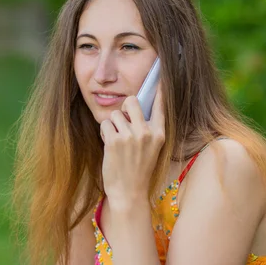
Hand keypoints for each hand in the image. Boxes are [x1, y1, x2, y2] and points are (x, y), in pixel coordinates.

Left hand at [100, 86, 165, 206]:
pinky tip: (110, 146)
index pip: (160, 105)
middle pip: (132, 101)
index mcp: (159, 133)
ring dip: (112, 125)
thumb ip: (148, 128)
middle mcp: (147, 132)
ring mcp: (131, 136)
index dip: (159, 89)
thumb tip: (136, 106)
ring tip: (117, 141)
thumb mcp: (151, 148)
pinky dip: (105, 133)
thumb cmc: (138, 169)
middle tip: (123, 121)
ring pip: (115, 114)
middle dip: (124, 108)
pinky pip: (105, 124)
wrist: (129, 193)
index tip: (159, 70)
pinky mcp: (115, 141)